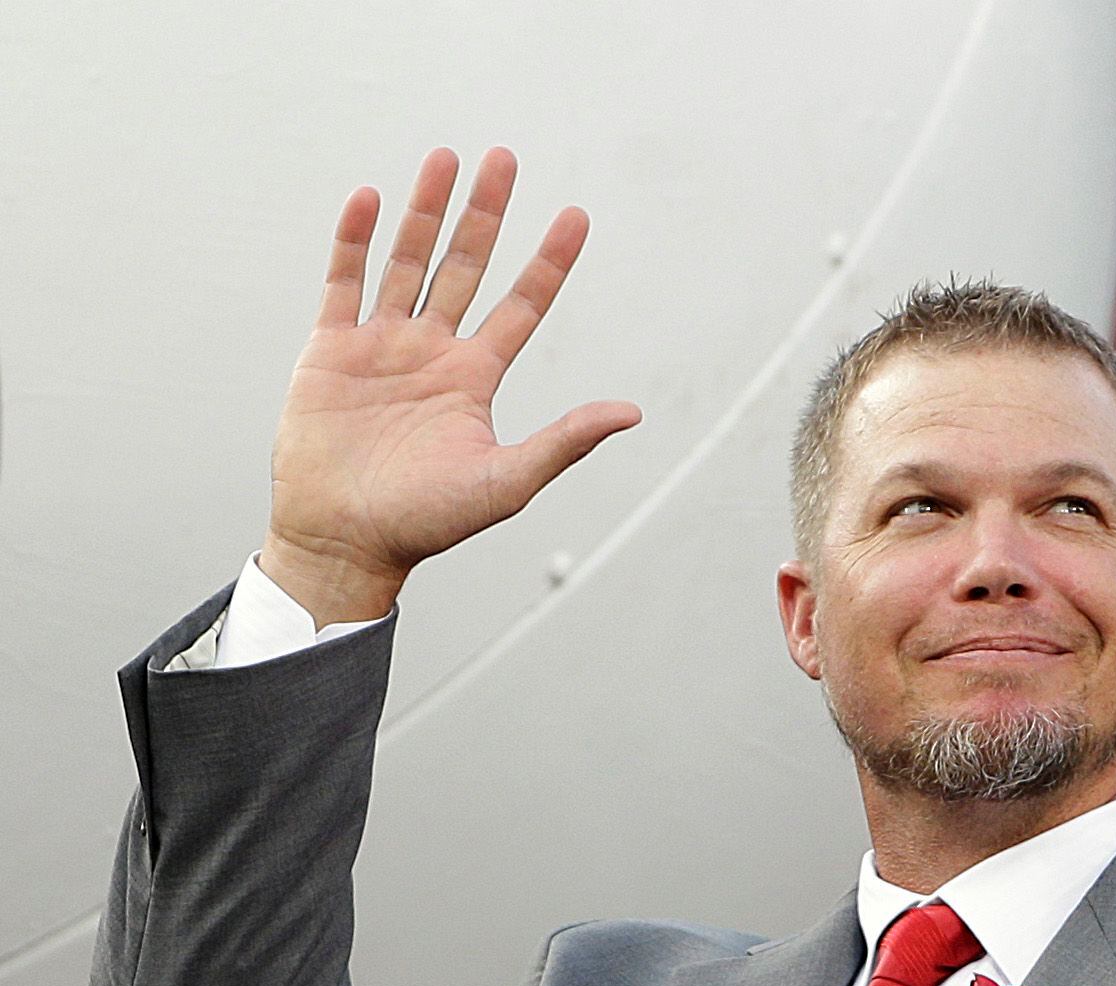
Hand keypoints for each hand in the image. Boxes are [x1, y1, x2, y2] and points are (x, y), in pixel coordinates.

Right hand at [264, 147, 640, 624]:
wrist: (345, 541)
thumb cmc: (426, 523)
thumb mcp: (507, 481)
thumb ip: (566, 441)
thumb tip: (631, 412)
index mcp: (475, 380)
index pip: (522, 307)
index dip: (548, 263)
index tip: (576, 217)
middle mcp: (432, 352)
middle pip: (465, 266)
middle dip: (485, 214)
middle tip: (504, 158)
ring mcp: (380, 345)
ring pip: (408, 261)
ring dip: (426, 210)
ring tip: (446, 157)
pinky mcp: (329, 349)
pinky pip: (343, 281)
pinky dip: (355, 240)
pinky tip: (371, 198)